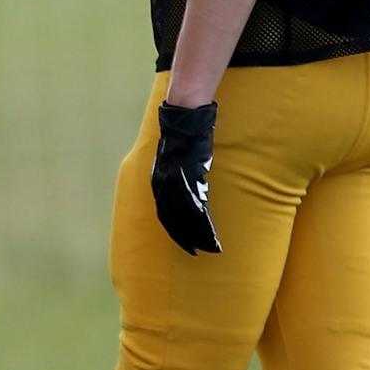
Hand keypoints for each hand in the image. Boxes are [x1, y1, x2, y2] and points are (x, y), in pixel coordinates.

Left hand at [151, 101, 221, 254]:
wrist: (185, 118)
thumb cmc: (186, 138)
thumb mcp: (179, 163)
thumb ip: (182, 181)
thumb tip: (197, 196)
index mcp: (158, 182)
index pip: (164, 214)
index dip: (174, 231)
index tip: (185, 245)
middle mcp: (162, 184)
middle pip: (173, 219)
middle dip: (185, 237)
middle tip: (197, 252)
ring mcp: (174, 181)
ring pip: (185, 216)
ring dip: (198, 233)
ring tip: (211, 246)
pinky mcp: (187, 176)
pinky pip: (194, 204)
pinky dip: (202, 221)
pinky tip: (210, 231)